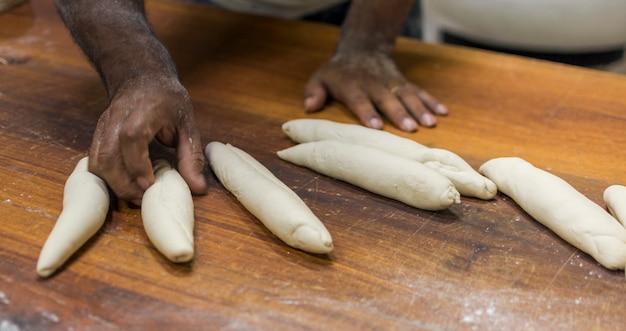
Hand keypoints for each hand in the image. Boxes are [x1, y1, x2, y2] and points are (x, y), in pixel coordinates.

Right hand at [88, 78, 206, 204]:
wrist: (142, 78)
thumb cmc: (167, 100)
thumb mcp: (187, 124)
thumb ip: (191, 157)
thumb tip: (198, 188)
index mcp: (142, 112)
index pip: (131, 139)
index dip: (138, 165)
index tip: (150, 186)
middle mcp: (117, 119)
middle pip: (107, 155)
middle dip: (124, 184)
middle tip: (144, 199)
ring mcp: (103, 126)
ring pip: (96, 161)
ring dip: (114, 184)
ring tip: (136, 196)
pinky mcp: (97, 135)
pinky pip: (94, 161)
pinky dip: (107, 178)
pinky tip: (125, 185)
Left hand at [303, 51, 447, 131]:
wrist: (362, 47)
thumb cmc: (338, 71)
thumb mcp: (320, 77)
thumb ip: (313, 91)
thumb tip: (308, 107)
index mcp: (353, 86)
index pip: (361, 100)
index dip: (368, 113)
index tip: (377, 126)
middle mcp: (375, 85)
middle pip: (388, 100)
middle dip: (400, 113)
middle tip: (411, 128)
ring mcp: (392, 83)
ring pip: (407, 96)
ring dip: (420, 109)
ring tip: (430, 123)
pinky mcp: (403, 82)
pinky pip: (419, 91)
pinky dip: (431, 101)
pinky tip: (443, 112)